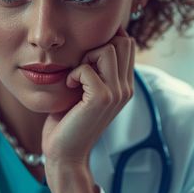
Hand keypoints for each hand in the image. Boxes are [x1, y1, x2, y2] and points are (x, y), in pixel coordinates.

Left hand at [42, 28, 134, 167]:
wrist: (66, 153)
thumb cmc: (69, 120)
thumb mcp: (86, 90)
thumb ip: (95, 69)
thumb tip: (92, 41)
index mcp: (125, 85)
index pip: (128, 43)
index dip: (107, 39)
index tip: (87, 55)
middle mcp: (127, 88)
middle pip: (123, 41)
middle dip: (97, 45)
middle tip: (81, 65)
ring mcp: (117, 93)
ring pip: (107, 49)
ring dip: (85, 58)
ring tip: (76, 76)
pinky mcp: (102, 98)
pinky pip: (87, 68)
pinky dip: (73, 74)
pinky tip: (69, 86)